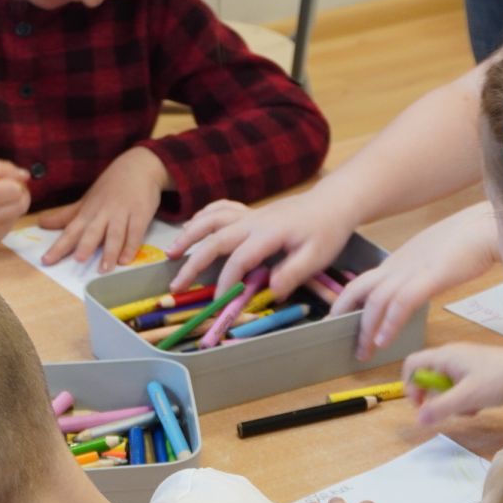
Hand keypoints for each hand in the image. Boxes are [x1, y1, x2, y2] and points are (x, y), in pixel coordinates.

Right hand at [0, 158, 31, 246]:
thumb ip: (4, 168)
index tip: (7, 180)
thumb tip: (26, 176)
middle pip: (21, 205)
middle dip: (19, 195)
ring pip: (17, 216)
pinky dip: (5, 218)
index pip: (16, 190)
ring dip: (12, 206)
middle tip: (9, 189)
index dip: (14, 183)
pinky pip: (9, 226)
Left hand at [38, 147, 166, 271]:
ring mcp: (122, 213)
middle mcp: (103, 213)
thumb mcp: (86, 200)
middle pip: (93, 231)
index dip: (58, 247)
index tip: (46, 261)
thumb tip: (40, 223)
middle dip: (86, 245)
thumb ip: (66, 215)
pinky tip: (126, 260)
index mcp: (88, 211)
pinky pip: (135, 232)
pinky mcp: (140, 214)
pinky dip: (131, 247)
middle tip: (79, 260)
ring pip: (115, 234)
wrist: (138, 165)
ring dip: (110, 251)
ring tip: (104, 268)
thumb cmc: (110, 186)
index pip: (71, 231)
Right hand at [169, 187, 358, 301]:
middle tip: (176, 284)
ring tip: (170, 253)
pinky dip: (203, 217)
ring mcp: (250, 214)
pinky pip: (220, 209)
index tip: (219, 300)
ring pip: (212, 220)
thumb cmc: (326, 231)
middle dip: (192, 262)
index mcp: (268, 234)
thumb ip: (293, 273)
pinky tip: (193, 227)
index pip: (239, 259)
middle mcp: (253, 221)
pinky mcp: (251, 212)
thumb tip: (270, 291)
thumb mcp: (317, 256)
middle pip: (215, 239)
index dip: (227, 281)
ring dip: (189, 236)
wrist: (332, 202)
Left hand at [333, 203, 499, 360]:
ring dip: (367, 328)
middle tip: (345, 343)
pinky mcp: (431, 276)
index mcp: (397, 262)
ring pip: (377, 300)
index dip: (345, 304)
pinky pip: (403, 302)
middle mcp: (398, 266)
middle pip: (359, 291)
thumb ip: (414, 274)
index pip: (360, 283)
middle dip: (347, 319)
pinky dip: (390, 322)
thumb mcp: (429, 259)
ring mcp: (412, 270)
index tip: (338, 322)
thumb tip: (409, 294)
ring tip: (364, 350)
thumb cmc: (464, 243)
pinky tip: (385, 340)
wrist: (485, 228)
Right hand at [400, 342, 502, 426]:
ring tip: (469, 409)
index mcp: (444, 356)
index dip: (409, 385)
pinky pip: (459, 384)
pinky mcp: (475, 369)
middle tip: (447, 412)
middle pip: (428, 376)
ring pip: (445, 383)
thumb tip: (418, 418)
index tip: (419, 404)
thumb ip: (441, 407)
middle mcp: (450, 355)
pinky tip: (478, 405)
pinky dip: (463, 397)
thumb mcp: (467, 397)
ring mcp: (463, 362)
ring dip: (452, 400)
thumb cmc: (496, 380)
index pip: (412, 364)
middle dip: (435, 397)